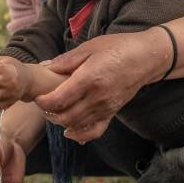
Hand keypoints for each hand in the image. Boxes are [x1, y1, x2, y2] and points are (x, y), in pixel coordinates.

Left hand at [35, 29, 169, 142]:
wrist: (146, 58)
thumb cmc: (118, 48)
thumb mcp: (90, 47)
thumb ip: (66, 60)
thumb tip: (44, 67)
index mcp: (89, 78)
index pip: (59, 99)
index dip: (43, 101)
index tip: (37, 96)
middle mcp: (97, 97)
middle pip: (65, 117)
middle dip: (48, 113)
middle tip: (42, 103)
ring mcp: (106, 108)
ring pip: (77, 125)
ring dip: (60, 122)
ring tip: (53, 110)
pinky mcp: (112, 113)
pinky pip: (94, 131)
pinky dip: (80, 135)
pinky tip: (70, 131)